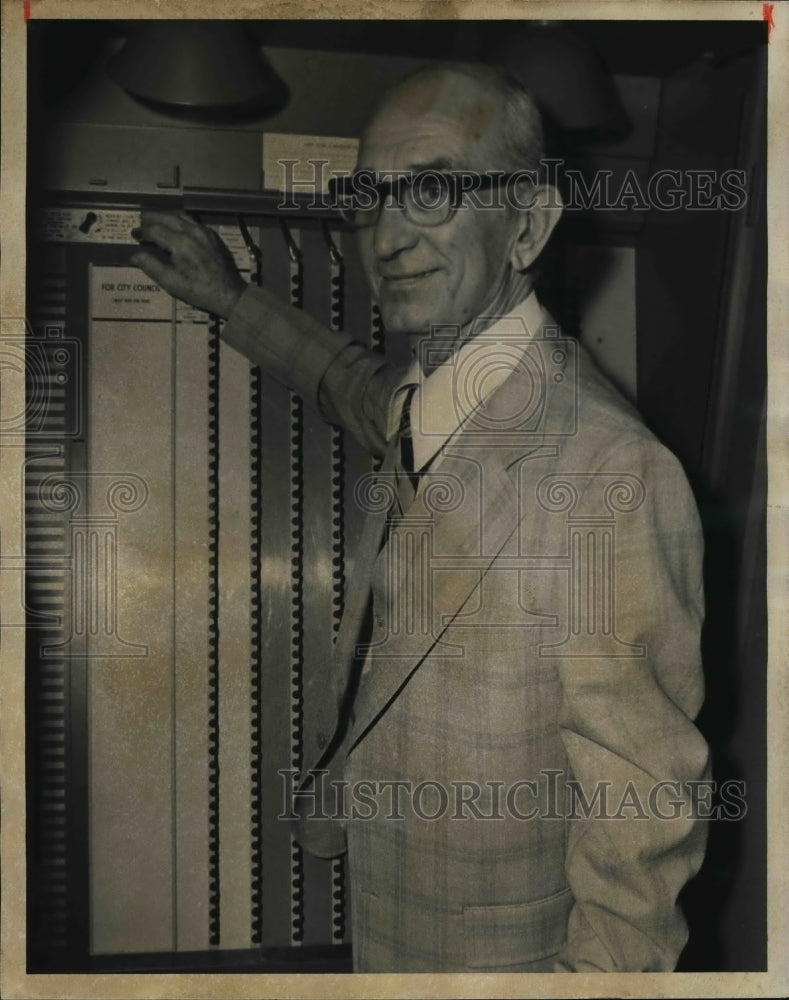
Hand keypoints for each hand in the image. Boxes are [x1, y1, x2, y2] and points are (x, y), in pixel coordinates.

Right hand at [130, 210, 246, 318]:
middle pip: (167, 217)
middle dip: (152, 217)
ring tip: (156, 219)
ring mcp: (204, 232)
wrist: (229, 293)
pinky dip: (180, 220)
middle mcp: (192, 232)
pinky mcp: (212, 236)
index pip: (154, 230)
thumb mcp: (171, 282)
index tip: (134, 234)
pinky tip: (176, 226)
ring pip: (181, 216)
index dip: (142, 231)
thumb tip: (134, 255)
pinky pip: (193, 222)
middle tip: (141, 219)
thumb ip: (151, 266)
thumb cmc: (198, 290)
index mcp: (180, 243)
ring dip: (166, 216)